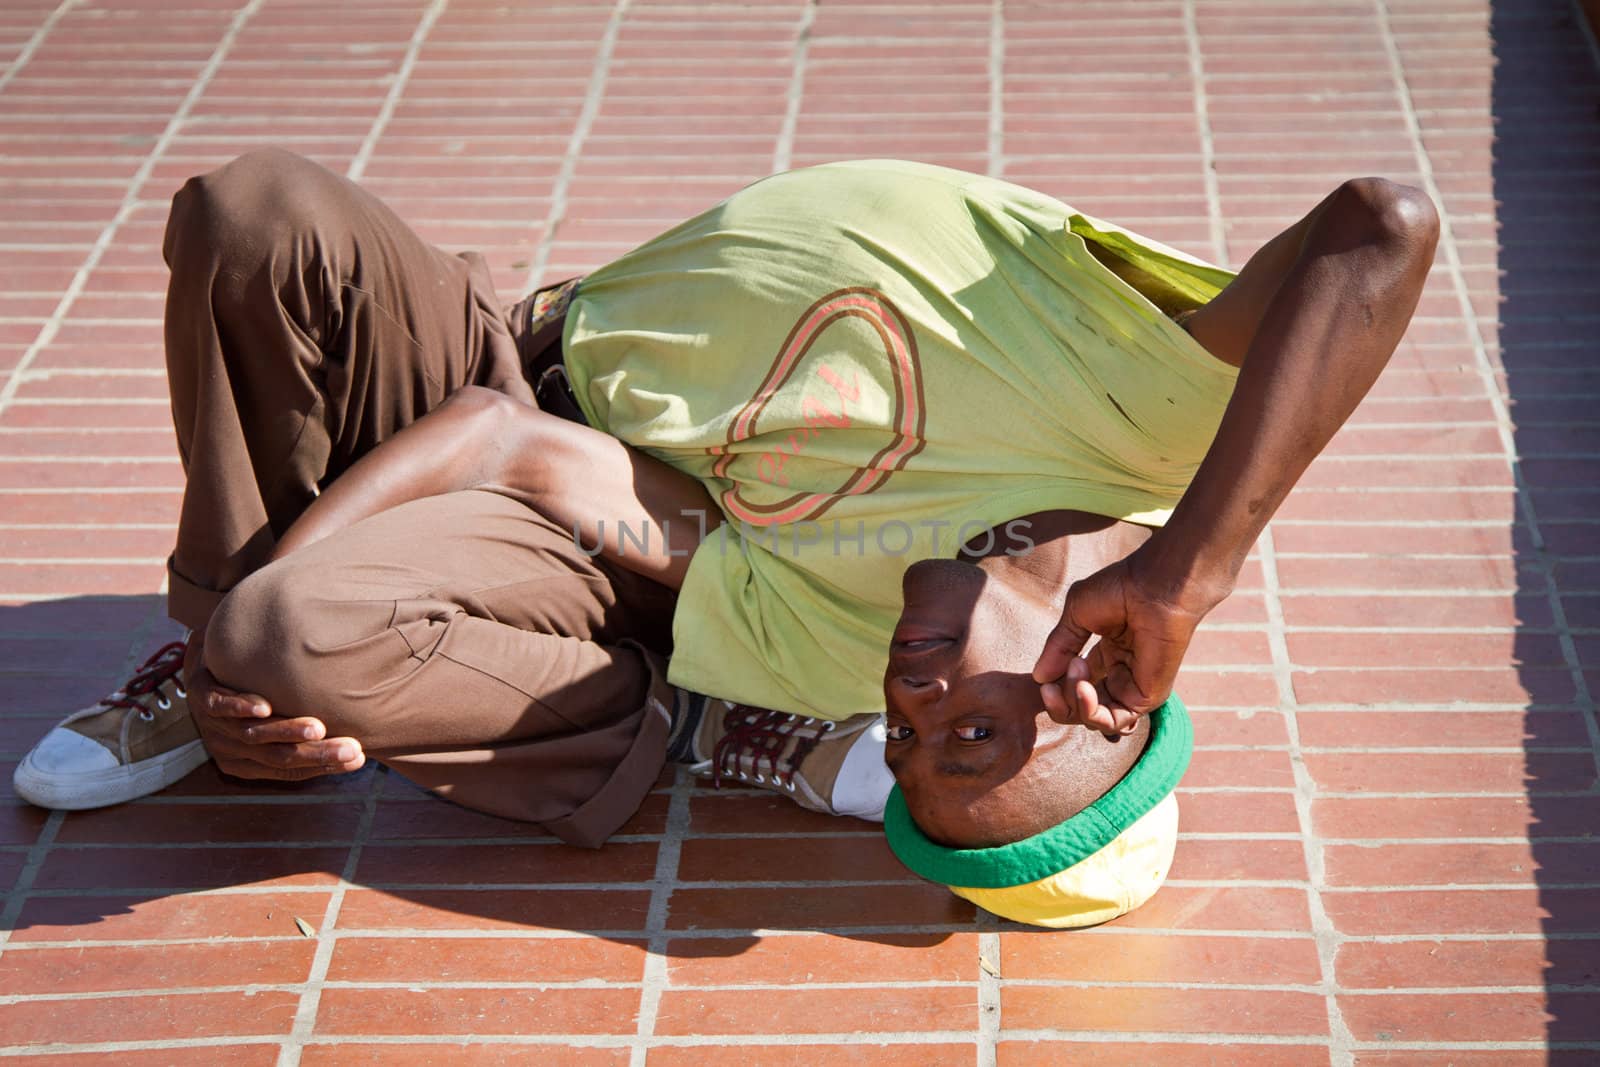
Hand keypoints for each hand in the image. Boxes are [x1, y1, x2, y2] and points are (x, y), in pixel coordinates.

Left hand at [183, 633, 366, 780]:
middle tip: (350, 749)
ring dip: (284, 731)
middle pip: (275, 757)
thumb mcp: (276, 715)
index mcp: (248, 761)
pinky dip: (239, 707)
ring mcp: (212, 722)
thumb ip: (304, 730)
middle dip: (315, 754)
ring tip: (317, 729)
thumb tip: (357, 735)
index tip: (358, 758)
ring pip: (250, 734)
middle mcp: (230, 746)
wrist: (207, 654)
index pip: (289, 770)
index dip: (324, 766)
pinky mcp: (199, 692)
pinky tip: (264, 706)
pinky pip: (216, 705)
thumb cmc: (251, 689)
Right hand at [1032, 549, 1220, 736]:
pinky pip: (1113, 721)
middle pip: (1081, 707)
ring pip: (1094, 718)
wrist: (1153, 587)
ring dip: (1073, 702)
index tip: (1043, 678)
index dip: (1055, 687)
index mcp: (1106, 653)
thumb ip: (1058, 648)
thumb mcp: (1076, 616)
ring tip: (1075, 673)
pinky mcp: (1147, 697)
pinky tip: (1082, 688)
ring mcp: (1133, 687)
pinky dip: (1090, 711)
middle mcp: (1120, 673)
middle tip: (1050, 685)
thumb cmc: (1120, 589)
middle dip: (1060, 700)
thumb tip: (1039, 678)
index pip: (1075, 686)